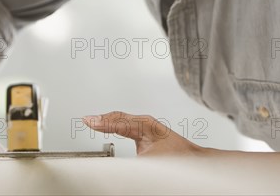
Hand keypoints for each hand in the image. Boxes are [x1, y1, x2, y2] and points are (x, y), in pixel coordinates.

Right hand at [83, 111, 205, 155]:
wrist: (193, 160)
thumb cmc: (177, 158)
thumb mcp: (148, 160)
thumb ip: (127, 160)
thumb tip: (110, 164)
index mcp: (144, 125)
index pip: (118, 122)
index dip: (102, 122)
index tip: (87, 120)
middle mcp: (145, 123)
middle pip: (118, 117)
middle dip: (102, 118)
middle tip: (87, 119)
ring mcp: (146, 126)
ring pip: (122, 118)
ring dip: (107, 120)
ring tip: (92, 120)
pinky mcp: (146, 132)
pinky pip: (125, 124)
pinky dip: (114, 124)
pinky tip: (108, 125)